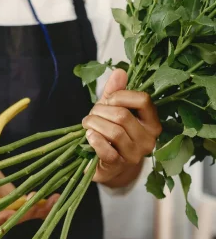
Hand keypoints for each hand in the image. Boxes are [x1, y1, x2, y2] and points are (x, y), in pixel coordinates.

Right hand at [0, 158, 59, 226]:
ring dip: (37, 210)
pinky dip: (40, 204)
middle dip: (27, 212)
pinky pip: (26, 204)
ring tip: (55, 200)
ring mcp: (1, 199)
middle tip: (45, 203)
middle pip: (7, 216)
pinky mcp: (12, 195)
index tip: (14, 210)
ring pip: (19, 213)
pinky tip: (54, 197)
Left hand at [82, 69, 161, 187]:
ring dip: (94, 124)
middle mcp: (148, 139)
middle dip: (101, 111)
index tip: (108, 100)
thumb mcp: (113, 111)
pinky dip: (94, 139)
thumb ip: (115, 93)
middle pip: (123, 115)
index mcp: (152, 123)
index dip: (121, 96)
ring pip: (114, 131)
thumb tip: (120, 71)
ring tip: (87, 124)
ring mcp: (134, 154)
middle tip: (91, 115)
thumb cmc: (111, 136)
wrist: (108, 167)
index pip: (143, 100)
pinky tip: (89, 136)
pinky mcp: (118, 165)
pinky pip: (106, 149)